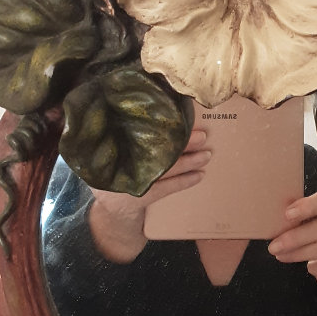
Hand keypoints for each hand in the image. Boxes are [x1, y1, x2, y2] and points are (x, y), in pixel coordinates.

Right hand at [88, 129, 210, 262]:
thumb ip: (128, 133)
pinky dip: (184, 181)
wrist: (110, 207)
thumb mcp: (113, 148)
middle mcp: (120, 161)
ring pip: (165, 168)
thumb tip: (160, 109)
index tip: (179, 118)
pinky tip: (199, 175)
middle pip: (155, 149)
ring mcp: (129, 181)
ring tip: (206, 154)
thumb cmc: (120, 167)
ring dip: (188, 161)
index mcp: (114, 142)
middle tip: (201, 136)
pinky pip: (167, 188)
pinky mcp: (139, 197)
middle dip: (181, 142)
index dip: (160, 125)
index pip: (139, 131)